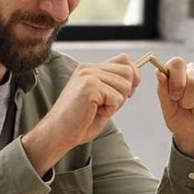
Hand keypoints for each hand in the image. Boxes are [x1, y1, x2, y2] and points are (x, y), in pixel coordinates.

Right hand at [23, 54, 139, 173]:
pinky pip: (116, 97)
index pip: (124, 60)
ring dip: (116, 103)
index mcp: (90, 69)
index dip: (133, 76)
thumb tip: (136, 77)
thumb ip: (114, 86)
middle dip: (124, 92)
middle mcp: (88, 68)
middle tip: (106, 105)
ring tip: (97, 109)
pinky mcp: (89, 86)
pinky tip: (93, 112)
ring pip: (125, 85)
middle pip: (128, 71)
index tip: (127, 93)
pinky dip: (110, 110)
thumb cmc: (79, 121)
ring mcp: (88, 75)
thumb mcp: (101, 99)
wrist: (58, 133)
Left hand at [156, 57, 193, 162]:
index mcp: (179, 72)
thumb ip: (163, 91)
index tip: (175, 96)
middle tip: (187, 107)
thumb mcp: (168, 108)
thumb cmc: (180, 118)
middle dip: (188, 100)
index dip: (176, 81)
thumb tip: (159, 72)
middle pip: (193, 79)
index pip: (177, 63)